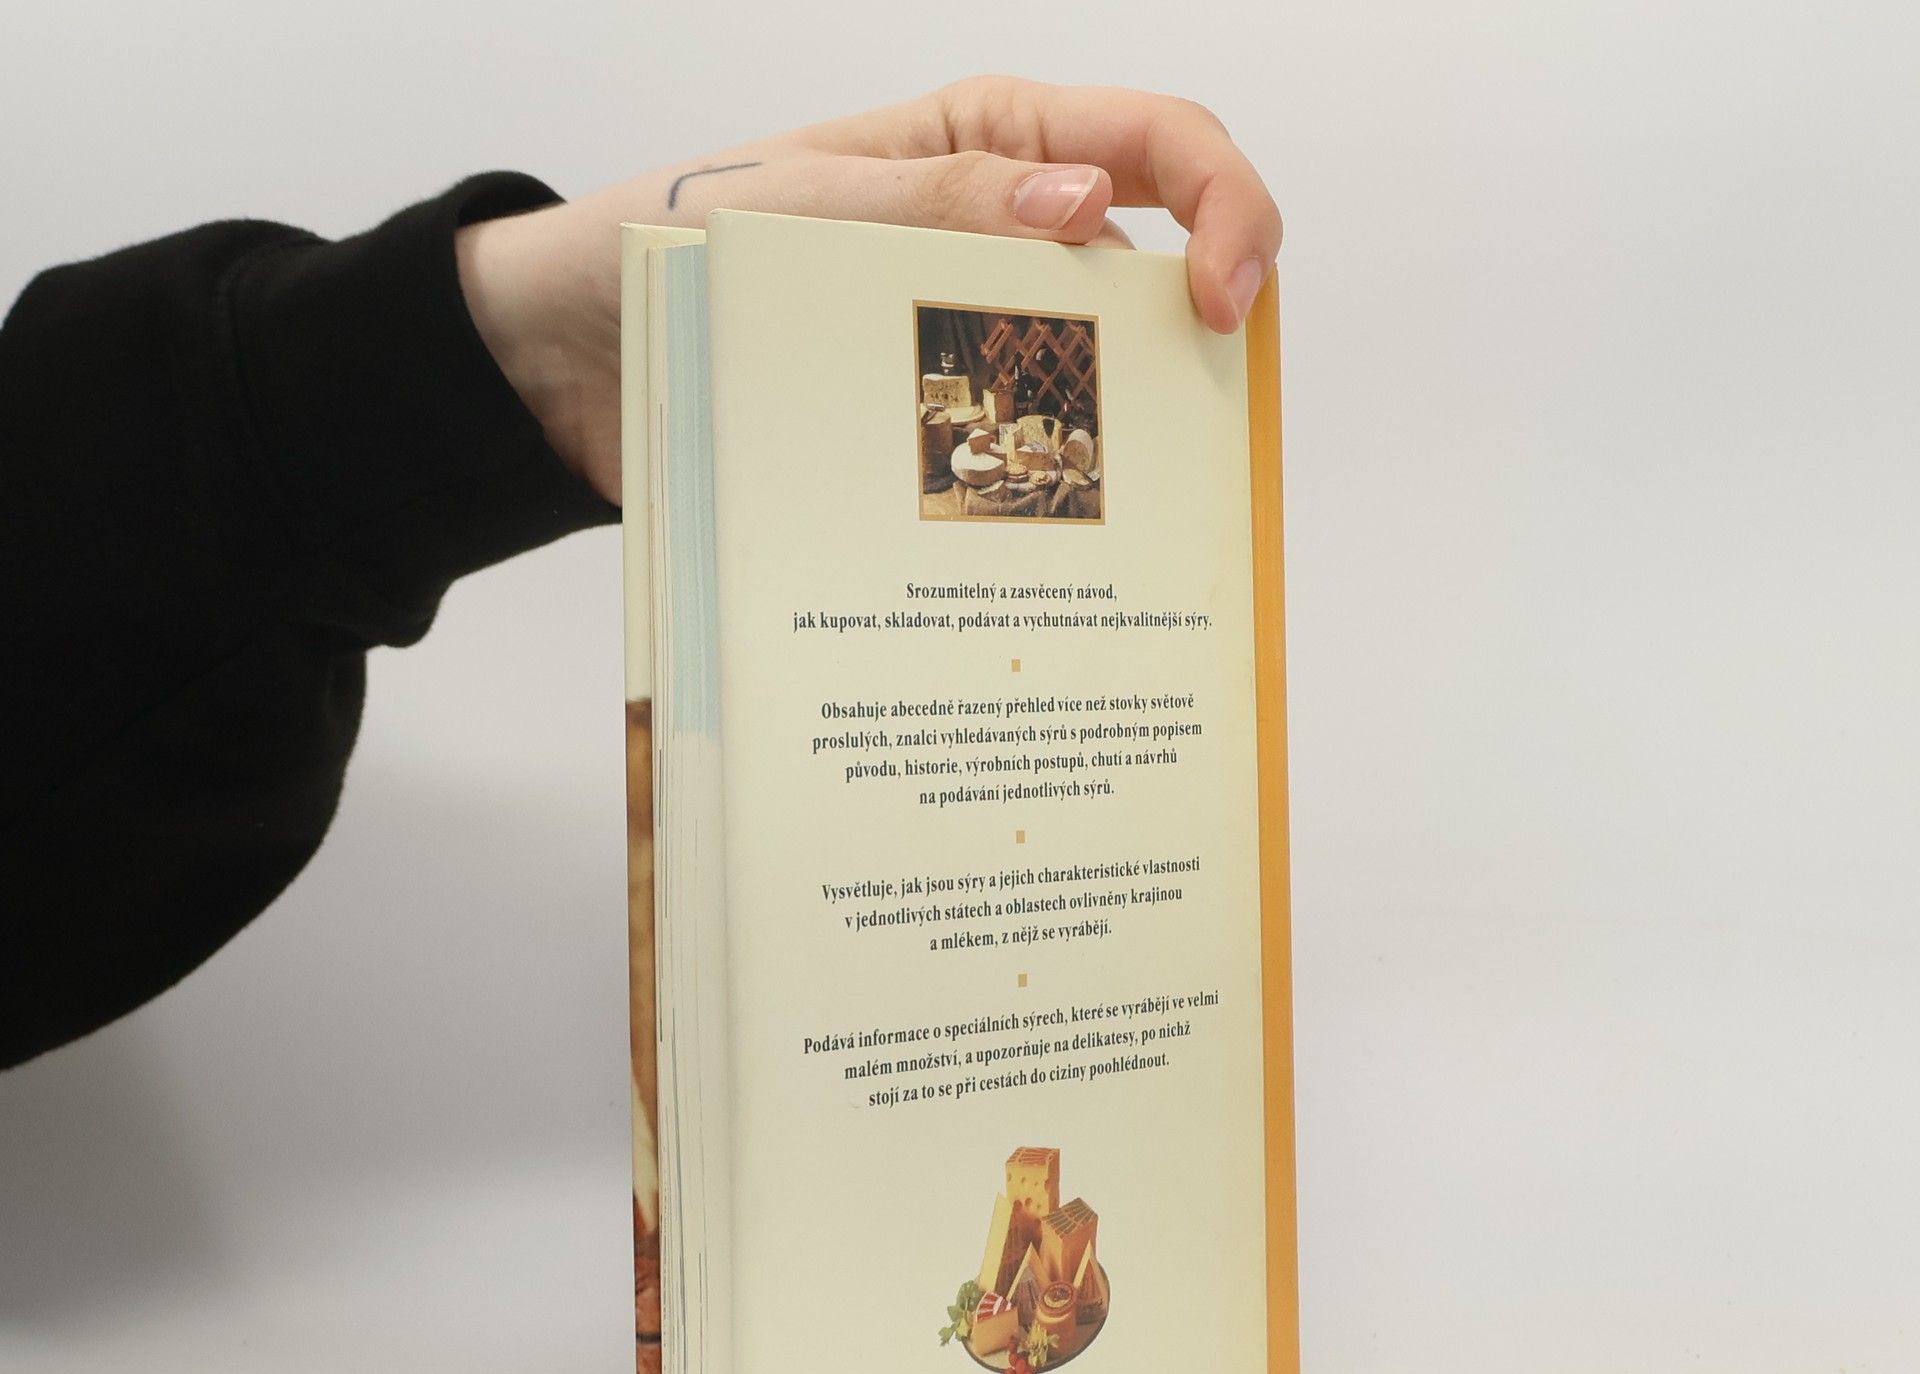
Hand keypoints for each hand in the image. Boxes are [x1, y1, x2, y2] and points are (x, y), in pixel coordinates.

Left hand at [456, 76, 1282, 502]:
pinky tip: (1043, 530)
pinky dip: (1041, 479)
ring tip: (1124, 491)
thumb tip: (1083, 206)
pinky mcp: (928, 411)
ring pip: (1089, 362)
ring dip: (1120, 417)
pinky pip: (1012, 437)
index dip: (1226, 204)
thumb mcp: (796, 207)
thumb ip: (935, 202)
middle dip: (1196, 323)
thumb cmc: (663, 246)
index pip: (1155, 139)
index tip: (1224, 300)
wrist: (565, 358)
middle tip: (1198, 416)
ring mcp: (965, 325)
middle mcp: (995, 229)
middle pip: (1153, 255)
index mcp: (982, 140)